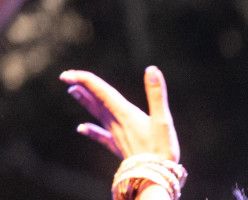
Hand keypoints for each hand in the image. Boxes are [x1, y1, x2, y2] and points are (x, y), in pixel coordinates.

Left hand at [61, 66, 179, 160]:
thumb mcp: (163, 119)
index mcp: (125, 113)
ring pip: (96, 114)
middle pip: (96, 101)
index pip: (102, 92)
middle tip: (67, 76)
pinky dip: (91, 130)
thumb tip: (151, 69)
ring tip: (73, 91)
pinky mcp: (118, 146)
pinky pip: (100, 136)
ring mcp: (115, 135)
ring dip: (85, 102)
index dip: (86, 80)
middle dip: (82, 87)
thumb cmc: (161, 148)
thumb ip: (156, 94)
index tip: (69, 74)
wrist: (153, 175)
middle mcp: (116, 122)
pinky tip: (81, 128)